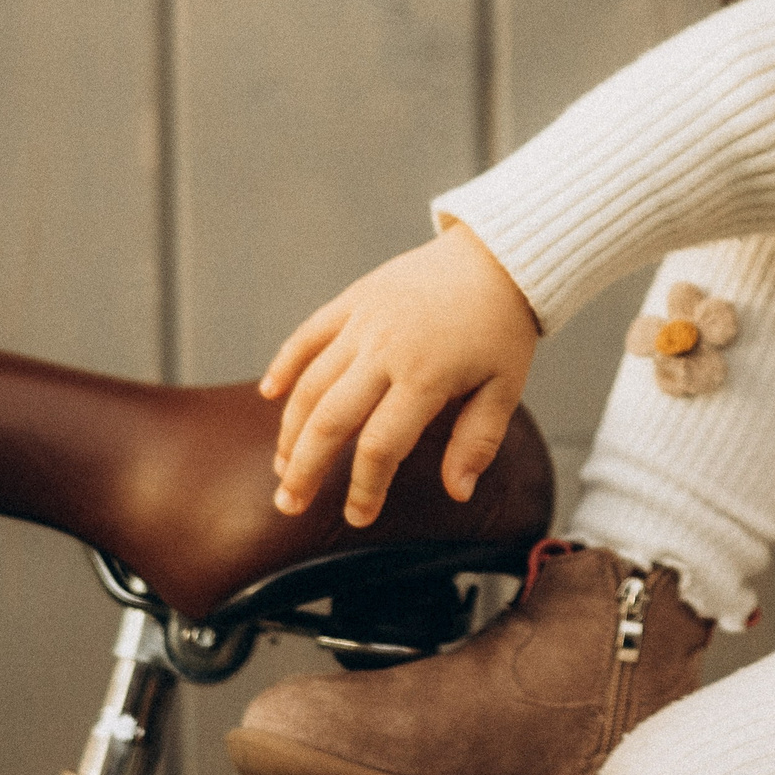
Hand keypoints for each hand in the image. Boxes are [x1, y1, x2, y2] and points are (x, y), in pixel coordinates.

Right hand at [263, 222, 539, 523]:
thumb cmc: (503, 327)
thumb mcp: (506, 388)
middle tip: (290, 504)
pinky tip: (268, 396)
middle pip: (329, 420)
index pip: (380, 446)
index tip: (359, 517)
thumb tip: (459, 492)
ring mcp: (364, 321)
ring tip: (282, 466)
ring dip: (290, 429)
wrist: (498, 256)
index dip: (364, 488)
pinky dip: (284, 365)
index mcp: (426, 376)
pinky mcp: (354, 299)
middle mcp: (386, 349)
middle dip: (304, 469)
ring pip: (310, 383)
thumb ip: (478, 441)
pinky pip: (308, 335)